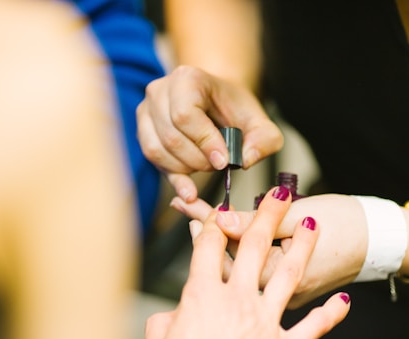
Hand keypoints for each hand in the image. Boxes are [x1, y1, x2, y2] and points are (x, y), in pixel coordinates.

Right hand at [136, 65, 282, 201]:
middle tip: (218, 165)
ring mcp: (146, 110)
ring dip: (185, 168)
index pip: (186, 115)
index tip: (223, 160)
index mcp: (187, 78)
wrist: (218, 103)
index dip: (205, 142)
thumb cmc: (236, 111)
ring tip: (206, 166)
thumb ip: (264, 141)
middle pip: (172, 137)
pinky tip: (189, 188)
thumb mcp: (261, 124)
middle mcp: (160, 90)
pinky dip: (172, 176)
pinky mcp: (143, 130)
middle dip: (198, 160)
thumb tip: (244, 161)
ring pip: (157, 150)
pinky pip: (152, 158)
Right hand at [140, 187, 350, 338]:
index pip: (208, 248)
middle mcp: (236, 303)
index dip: (215, 223)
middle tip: (280, 194)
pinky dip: (331, 314)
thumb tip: (172, 316)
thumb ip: (164, 323)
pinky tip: (345, 301)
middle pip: (254, 247)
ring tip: (312, 225)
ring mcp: (264, 324)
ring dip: (303, 247)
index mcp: (201, 298)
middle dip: (268, 215)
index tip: (222, 209)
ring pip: (288, 274)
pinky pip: (314, 327)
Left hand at [171, 193, 367, 308]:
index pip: (232, 247)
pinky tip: (230, 237)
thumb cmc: (348, 227)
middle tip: (184, 207)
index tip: (189, 203)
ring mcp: (282, 295)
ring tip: (199, 219)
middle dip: (206, 230)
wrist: (380, 242)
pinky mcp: (288, 290)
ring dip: (221, 241)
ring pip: (241, 267)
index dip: (208, 221)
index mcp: (279, 276)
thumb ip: (259, 222)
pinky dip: (241, 251)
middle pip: (230, 259)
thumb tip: (221, 220)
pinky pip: (256, 271)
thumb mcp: (302, 217)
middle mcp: (277, 293)